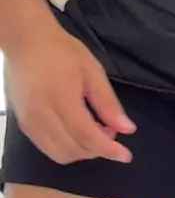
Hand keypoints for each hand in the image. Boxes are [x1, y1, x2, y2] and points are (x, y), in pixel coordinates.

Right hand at [5, 27, 136, 164]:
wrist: (26, 42)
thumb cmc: (61, 51)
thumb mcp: (91, 70)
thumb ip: (108, 102)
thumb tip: (127, 128)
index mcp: (60, 99)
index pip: (86, 136)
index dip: (107, 149)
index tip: (126, 155)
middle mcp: (41, 117)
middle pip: (73, 150)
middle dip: (96, 149)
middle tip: (111, 131)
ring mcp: (29, 124)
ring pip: (59, 154)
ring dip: (82, 151)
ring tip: (96, 131)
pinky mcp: (23, 126)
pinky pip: (47, 148)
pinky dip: (66, 147)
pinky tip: (77, 131)